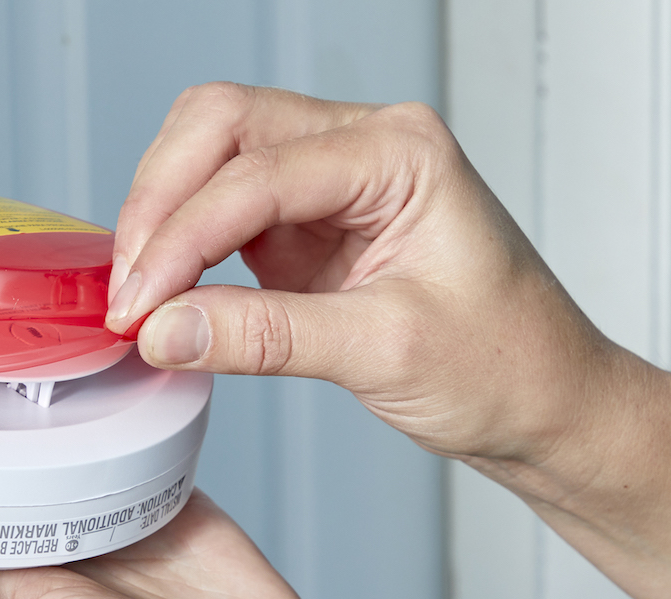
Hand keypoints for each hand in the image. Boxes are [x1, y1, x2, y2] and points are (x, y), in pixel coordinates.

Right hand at [105, 83, 670, 598]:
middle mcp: (361, 148)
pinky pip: (220, 207)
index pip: (258, 171)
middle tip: (129, 289)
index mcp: (399, 153)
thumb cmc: (505, 363)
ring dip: (161, 216)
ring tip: (140, 295)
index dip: (183, 236)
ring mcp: (328, 182)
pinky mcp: (303, 224)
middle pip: (220, 126)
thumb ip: (266, 336)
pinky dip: (180, 243)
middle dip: (159, 203)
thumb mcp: (386, 352)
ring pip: (209, 155)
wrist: (542, 399)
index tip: (139, 304)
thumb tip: (164, 330)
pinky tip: (165, 289)